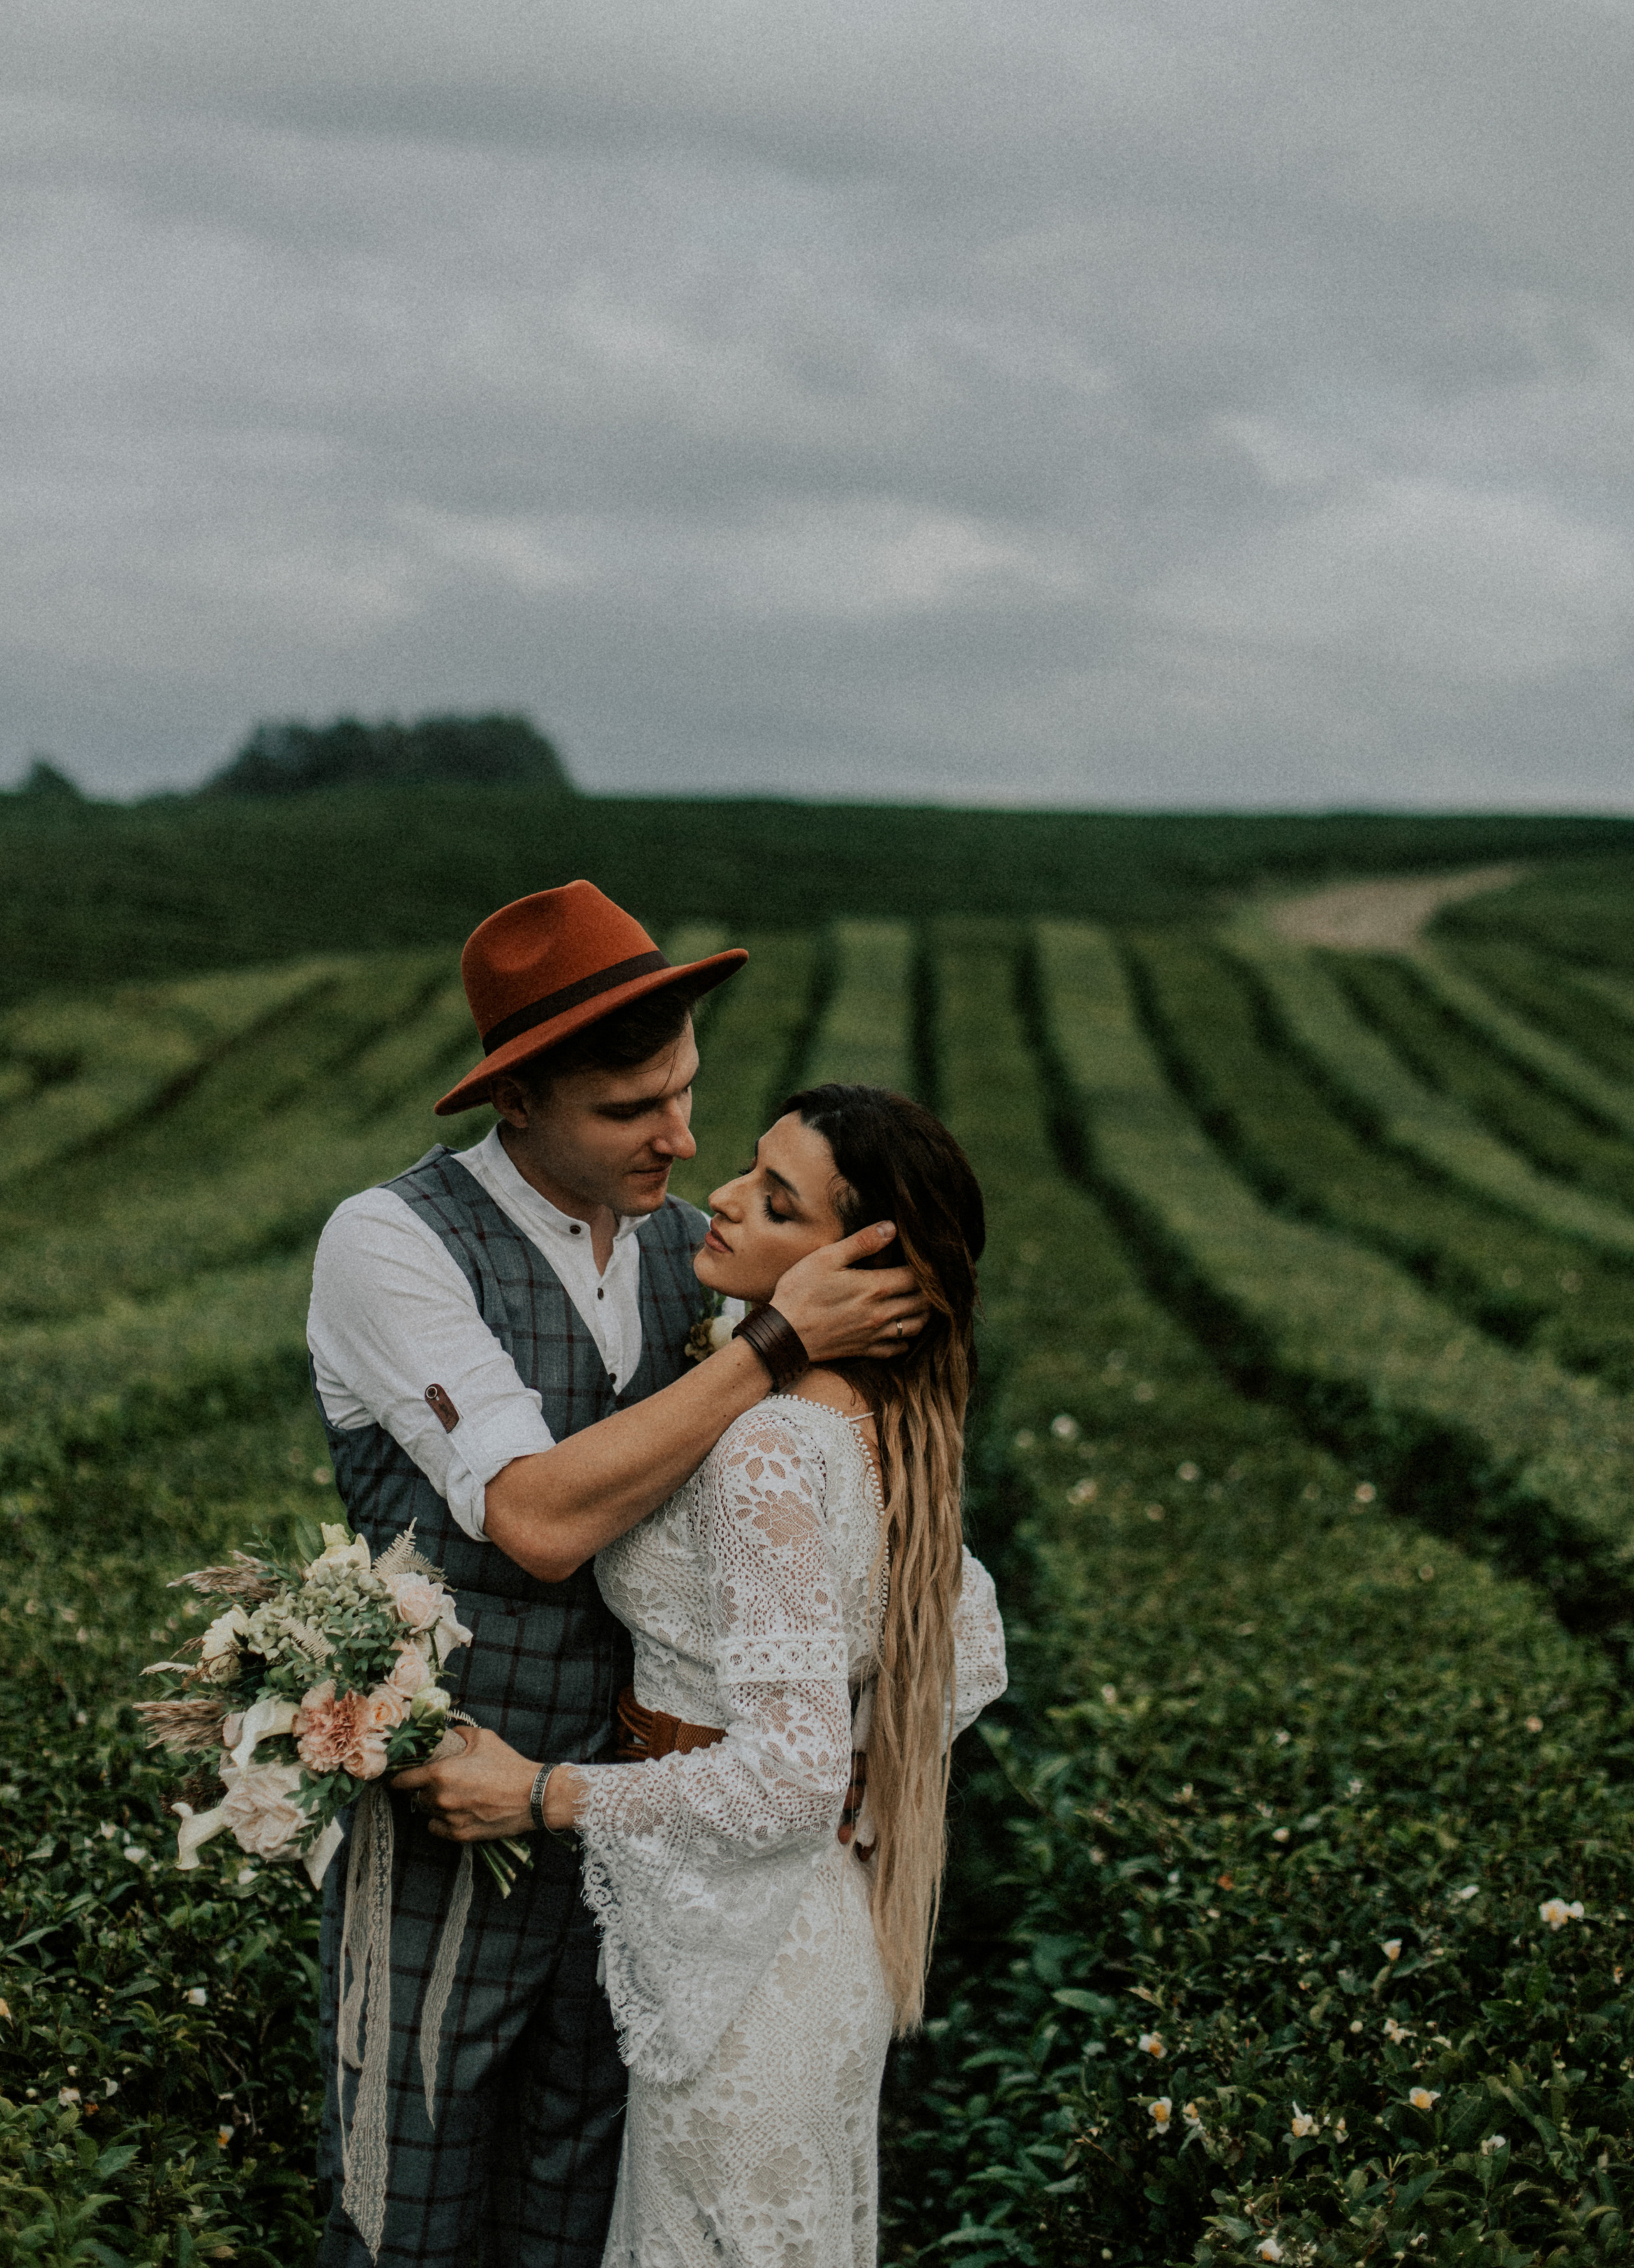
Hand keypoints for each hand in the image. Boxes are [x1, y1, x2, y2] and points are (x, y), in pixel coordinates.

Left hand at [392, 1724, 542, 1842]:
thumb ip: (458, 1734)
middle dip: (426, 1788)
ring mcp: (449, 1819)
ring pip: (428, 1812)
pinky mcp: (459, 1835)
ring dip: (435, 1804)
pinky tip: (455, 1812)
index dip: (398, 1778)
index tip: (396, 1778)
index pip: (404, 1780)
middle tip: (441, 1782)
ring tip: (453, 1796)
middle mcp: (440, 1798)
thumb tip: (447, 1733)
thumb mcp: (483, 1738)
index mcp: (440, 1773)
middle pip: (418, 1795)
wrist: (532, 1796)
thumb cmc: (508, 1765)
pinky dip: (441, 1821)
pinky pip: (436, 1828)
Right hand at [771, 1222, 928, 1363]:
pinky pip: (898, 1348)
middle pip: (922, 1303)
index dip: (926, 1269)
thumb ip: (862, 1242)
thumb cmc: (801, 1291)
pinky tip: (900, 1328)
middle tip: (928, 1279)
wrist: (784, 1333)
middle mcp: (881, 1314)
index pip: (917, 1278)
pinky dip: (906, 1339)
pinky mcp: (864, 1350)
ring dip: (922, 1313)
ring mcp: (874, 1335)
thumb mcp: (827, 1258)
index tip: (925, 1260)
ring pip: (915, 1327)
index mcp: (875, 1288)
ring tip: (919, 1301)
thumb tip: (891, 1228)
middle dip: (930, 1290)